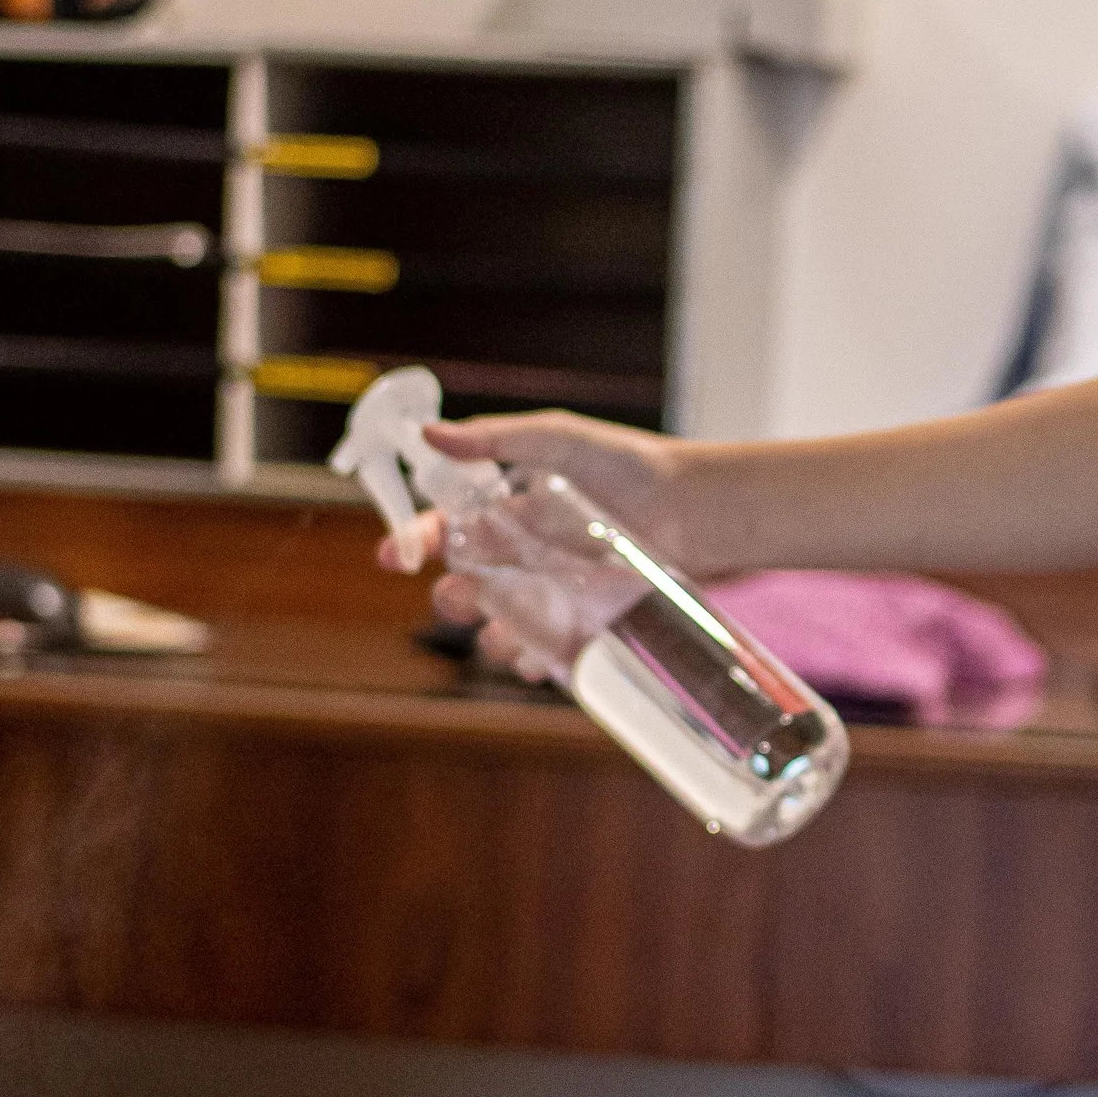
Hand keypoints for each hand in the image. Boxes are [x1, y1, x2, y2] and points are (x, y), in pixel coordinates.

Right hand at [373, 417, 697, 675]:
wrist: (703, 510)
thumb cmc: (634, 467)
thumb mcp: (561, 441)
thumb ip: (496, 439)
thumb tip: (428, 433)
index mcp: (509, 513)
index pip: (445, 532)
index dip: (414, 542)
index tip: (393, 555)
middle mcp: (526, 557)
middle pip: (465, 590)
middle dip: (453, 599)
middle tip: (463, 597)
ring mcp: (556, 594)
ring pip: (502, 630)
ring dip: (493, 638)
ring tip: (506, 634)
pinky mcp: (588, 625)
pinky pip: (547, 655)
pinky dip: (535, 663)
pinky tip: (539, 661)